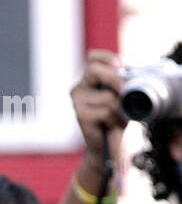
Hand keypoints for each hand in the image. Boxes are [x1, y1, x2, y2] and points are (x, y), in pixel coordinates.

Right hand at [70, 50, 126, 167]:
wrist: (108, 146)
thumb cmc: (116, 117)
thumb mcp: (121, 93)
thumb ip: (121, 79)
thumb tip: (124, 73)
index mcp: (87, 79)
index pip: (93, 57)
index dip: (108, 58)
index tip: (121, 68)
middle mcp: (78, 88)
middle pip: (94, 69)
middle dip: (115, 79)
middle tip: (125, 91)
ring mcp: (77, 102)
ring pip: (107, 96)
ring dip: (119, 108)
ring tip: (117, 116)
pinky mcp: (80, 116)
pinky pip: (106, 111)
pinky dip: (115, 119)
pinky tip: (110, 124)